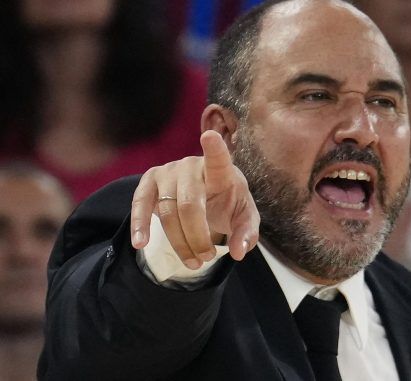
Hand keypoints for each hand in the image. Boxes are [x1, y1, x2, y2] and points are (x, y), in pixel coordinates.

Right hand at [130, 130, 259, 268]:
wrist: (207, 197)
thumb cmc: (228, 203)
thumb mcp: (244, 218)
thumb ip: (247, 233)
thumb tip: (239, 252)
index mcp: (221, 170)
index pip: (219, 158)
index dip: (214, 149)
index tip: (210, 136)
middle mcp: (192, 166)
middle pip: (189, 205)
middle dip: (197, 237)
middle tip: (207, 258)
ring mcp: (168, 171)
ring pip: (167, 211)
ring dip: (179, 243)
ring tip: (193, 263)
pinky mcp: (149, 181)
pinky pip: (140, 204)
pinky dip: (139, 224)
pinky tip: (140, 243)